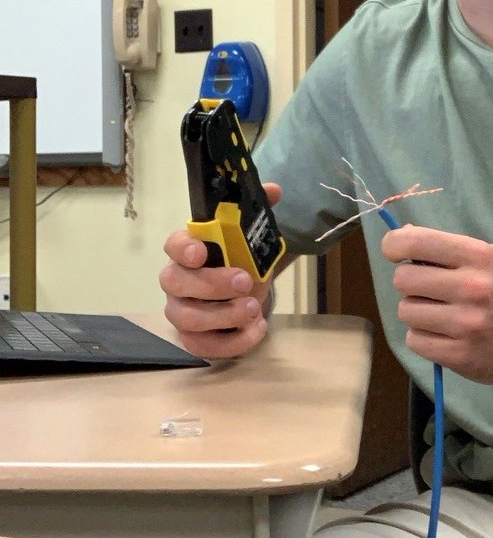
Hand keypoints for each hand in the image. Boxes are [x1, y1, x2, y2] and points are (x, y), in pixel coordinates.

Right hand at [159, 183, 282, 359]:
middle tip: (245, 281)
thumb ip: (260, 210)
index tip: (201, 252)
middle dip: (211, 284)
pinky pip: (203, 348)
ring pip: (187, 319)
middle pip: (176, 283)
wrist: (247, 289)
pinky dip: (232, 343)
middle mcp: (177, 280)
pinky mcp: (194, 339)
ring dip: (222, 315)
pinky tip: (258, 329)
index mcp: (188, 249)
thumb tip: (274, 190)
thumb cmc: (241, 258)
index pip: (173, 245)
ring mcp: (182, 312)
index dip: (183, 249)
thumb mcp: (253, 234)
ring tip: (253, 308)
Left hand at [381, 225, 492, 383]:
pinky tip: (442, 333)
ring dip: (416, 311)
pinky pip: (415, 340)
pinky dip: (423, 336)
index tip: (395, 251)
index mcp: (479, 256)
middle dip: (410, 282)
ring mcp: (466, 325)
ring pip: (406, 311)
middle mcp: (472, 288)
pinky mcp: (460, 355)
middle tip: (426, 288)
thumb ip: (448, 248)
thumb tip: (401, 239)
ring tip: (438, 312)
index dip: (394, 245)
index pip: (417, 242)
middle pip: (404, 279)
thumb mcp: (490, 257)